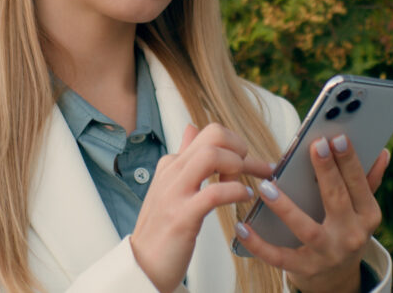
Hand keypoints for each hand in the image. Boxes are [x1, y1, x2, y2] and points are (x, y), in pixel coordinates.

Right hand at [130, 123, 273, 292]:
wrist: (142, 264)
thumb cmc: (162, 228)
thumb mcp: (170, 184)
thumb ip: (185, 156)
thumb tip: (192, 127)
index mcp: (172, 164)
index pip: (209, 134)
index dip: (236, 144)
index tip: (249, 162)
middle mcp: (172, 172)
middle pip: (213, 135)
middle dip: (240, 147)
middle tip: (250, 168)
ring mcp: (175, 193)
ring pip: (211, 156)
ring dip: (236, 166)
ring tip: (242, 184)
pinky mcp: (182, 217)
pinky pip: (214, 193)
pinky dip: (235, 192)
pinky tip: (242, 198)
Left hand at [233, 135, 389, 292]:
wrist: (337, 278)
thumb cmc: (344, 231)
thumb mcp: (361, 211)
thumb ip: (369, 181)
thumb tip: (383, 152)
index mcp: (367, 216)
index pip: (359, 185)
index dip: (349, 161)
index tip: (337, 137)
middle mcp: (351, 236)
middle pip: (337, 200)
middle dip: (327, 172)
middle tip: (315, 146)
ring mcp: (327, 254)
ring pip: (306, 229)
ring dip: (286, 208)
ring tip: (267, 187)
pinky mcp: (304, 268)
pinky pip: (279, 256)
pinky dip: (259, 244)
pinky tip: (242, 227)